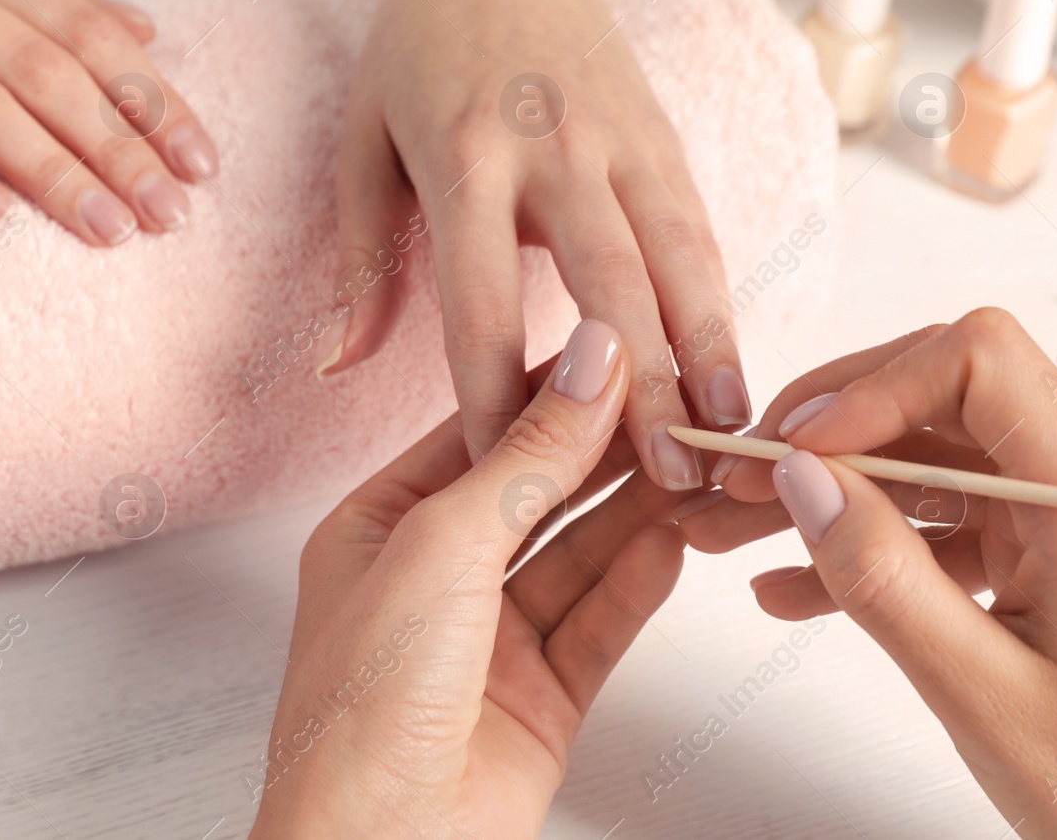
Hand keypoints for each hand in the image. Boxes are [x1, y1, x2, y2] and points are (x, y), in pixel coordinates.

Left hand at [250, 319, 686, 837]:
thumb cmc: (362, 708)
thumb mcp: (443, 547)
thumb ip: (525, 456)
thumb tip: (588, 364)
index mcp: (380, 529)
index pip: (479, 435)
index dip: (549, 392)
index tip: (619, 349)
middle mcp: (433, 580)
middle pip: (536, 494)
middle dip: (606, 452)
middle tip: (677, 405)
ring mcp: (488, 642)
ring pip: (576, 557)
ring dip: (635, 514)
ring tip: (695, 466)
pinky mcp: (539, 698)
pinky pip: (599, 624)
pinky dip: (639, 585)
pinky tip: (676, 543)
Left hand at [321, 0, 744, 489]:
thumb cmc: (411, 52)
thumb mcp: (363, 145)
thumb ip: (361, 262)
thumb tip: (336, 365)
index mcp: (461, 162)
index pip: (481, 306)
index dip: (495, 402)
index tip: (508, 482)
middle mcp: (550, 149)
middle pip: (603, 288)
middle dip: (638, 393)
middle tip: (665, 481)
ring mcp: (618, 135)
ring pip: (677, 258)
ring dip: (706, 353)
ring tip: (727, 438)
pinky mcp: (661, 129)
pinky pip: (698, 227)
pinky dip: (720, 299)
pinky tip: (731, 364)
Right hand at [677, 310, 1056, 836]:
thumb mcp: (987, 695)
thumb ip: (886, 582)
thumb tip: (802, 480)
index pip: (978, 363)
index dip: (873, 389)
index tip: (795, 450)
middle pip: (936, 398)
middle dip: (823, 436)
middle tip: (736, 482)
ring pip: (923, 459)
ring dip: (826, 492)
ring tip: (731, 532)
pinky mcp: (1043, 548)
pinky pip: (939, 519)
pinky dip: (866, 542)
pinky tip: (791, 587)